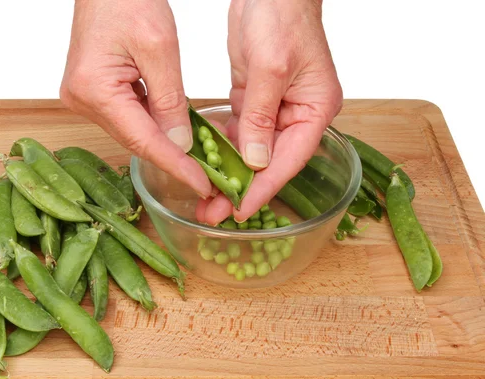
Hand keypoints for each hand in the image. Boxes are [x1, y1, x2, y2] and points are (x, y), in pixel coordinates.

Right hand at [60, 0, 211, 198]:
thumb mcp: (160, 48)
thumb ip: (171, 100)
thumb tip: (181, 144)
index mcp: (94, 89)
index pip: (142, 140)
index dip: (175, 165)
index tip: (201, 184)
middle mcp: (82, 100)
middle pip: (135, 139)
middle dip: (173, 156)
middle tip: (206, 174)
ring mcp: (85, 98)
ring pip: (133, 131)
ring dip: (165, 141)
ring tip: (197, 154)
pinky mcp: (94, 93)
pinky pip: (128, 117)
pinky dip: (154, 124)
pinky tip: (175, 127)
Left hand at [197, 0, 342, 224]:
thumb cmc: (281, 17)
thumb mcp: (270, 68)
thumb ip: (261, 116)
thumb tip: (255, 161)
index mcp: (315, 110)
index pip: (289, 160)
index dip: (264, 188)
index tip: (240, 211)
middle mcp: (298, 114)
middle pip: (270, 162)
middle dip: (242, 188)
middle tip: (213, 214)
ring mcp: (276, 108)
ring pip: (252, 151)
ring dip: (230, 174)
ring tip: (206, 200)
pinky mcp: (255, 100)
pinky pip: (240, 132)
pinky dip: (225, 149)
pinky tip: (208, 167)